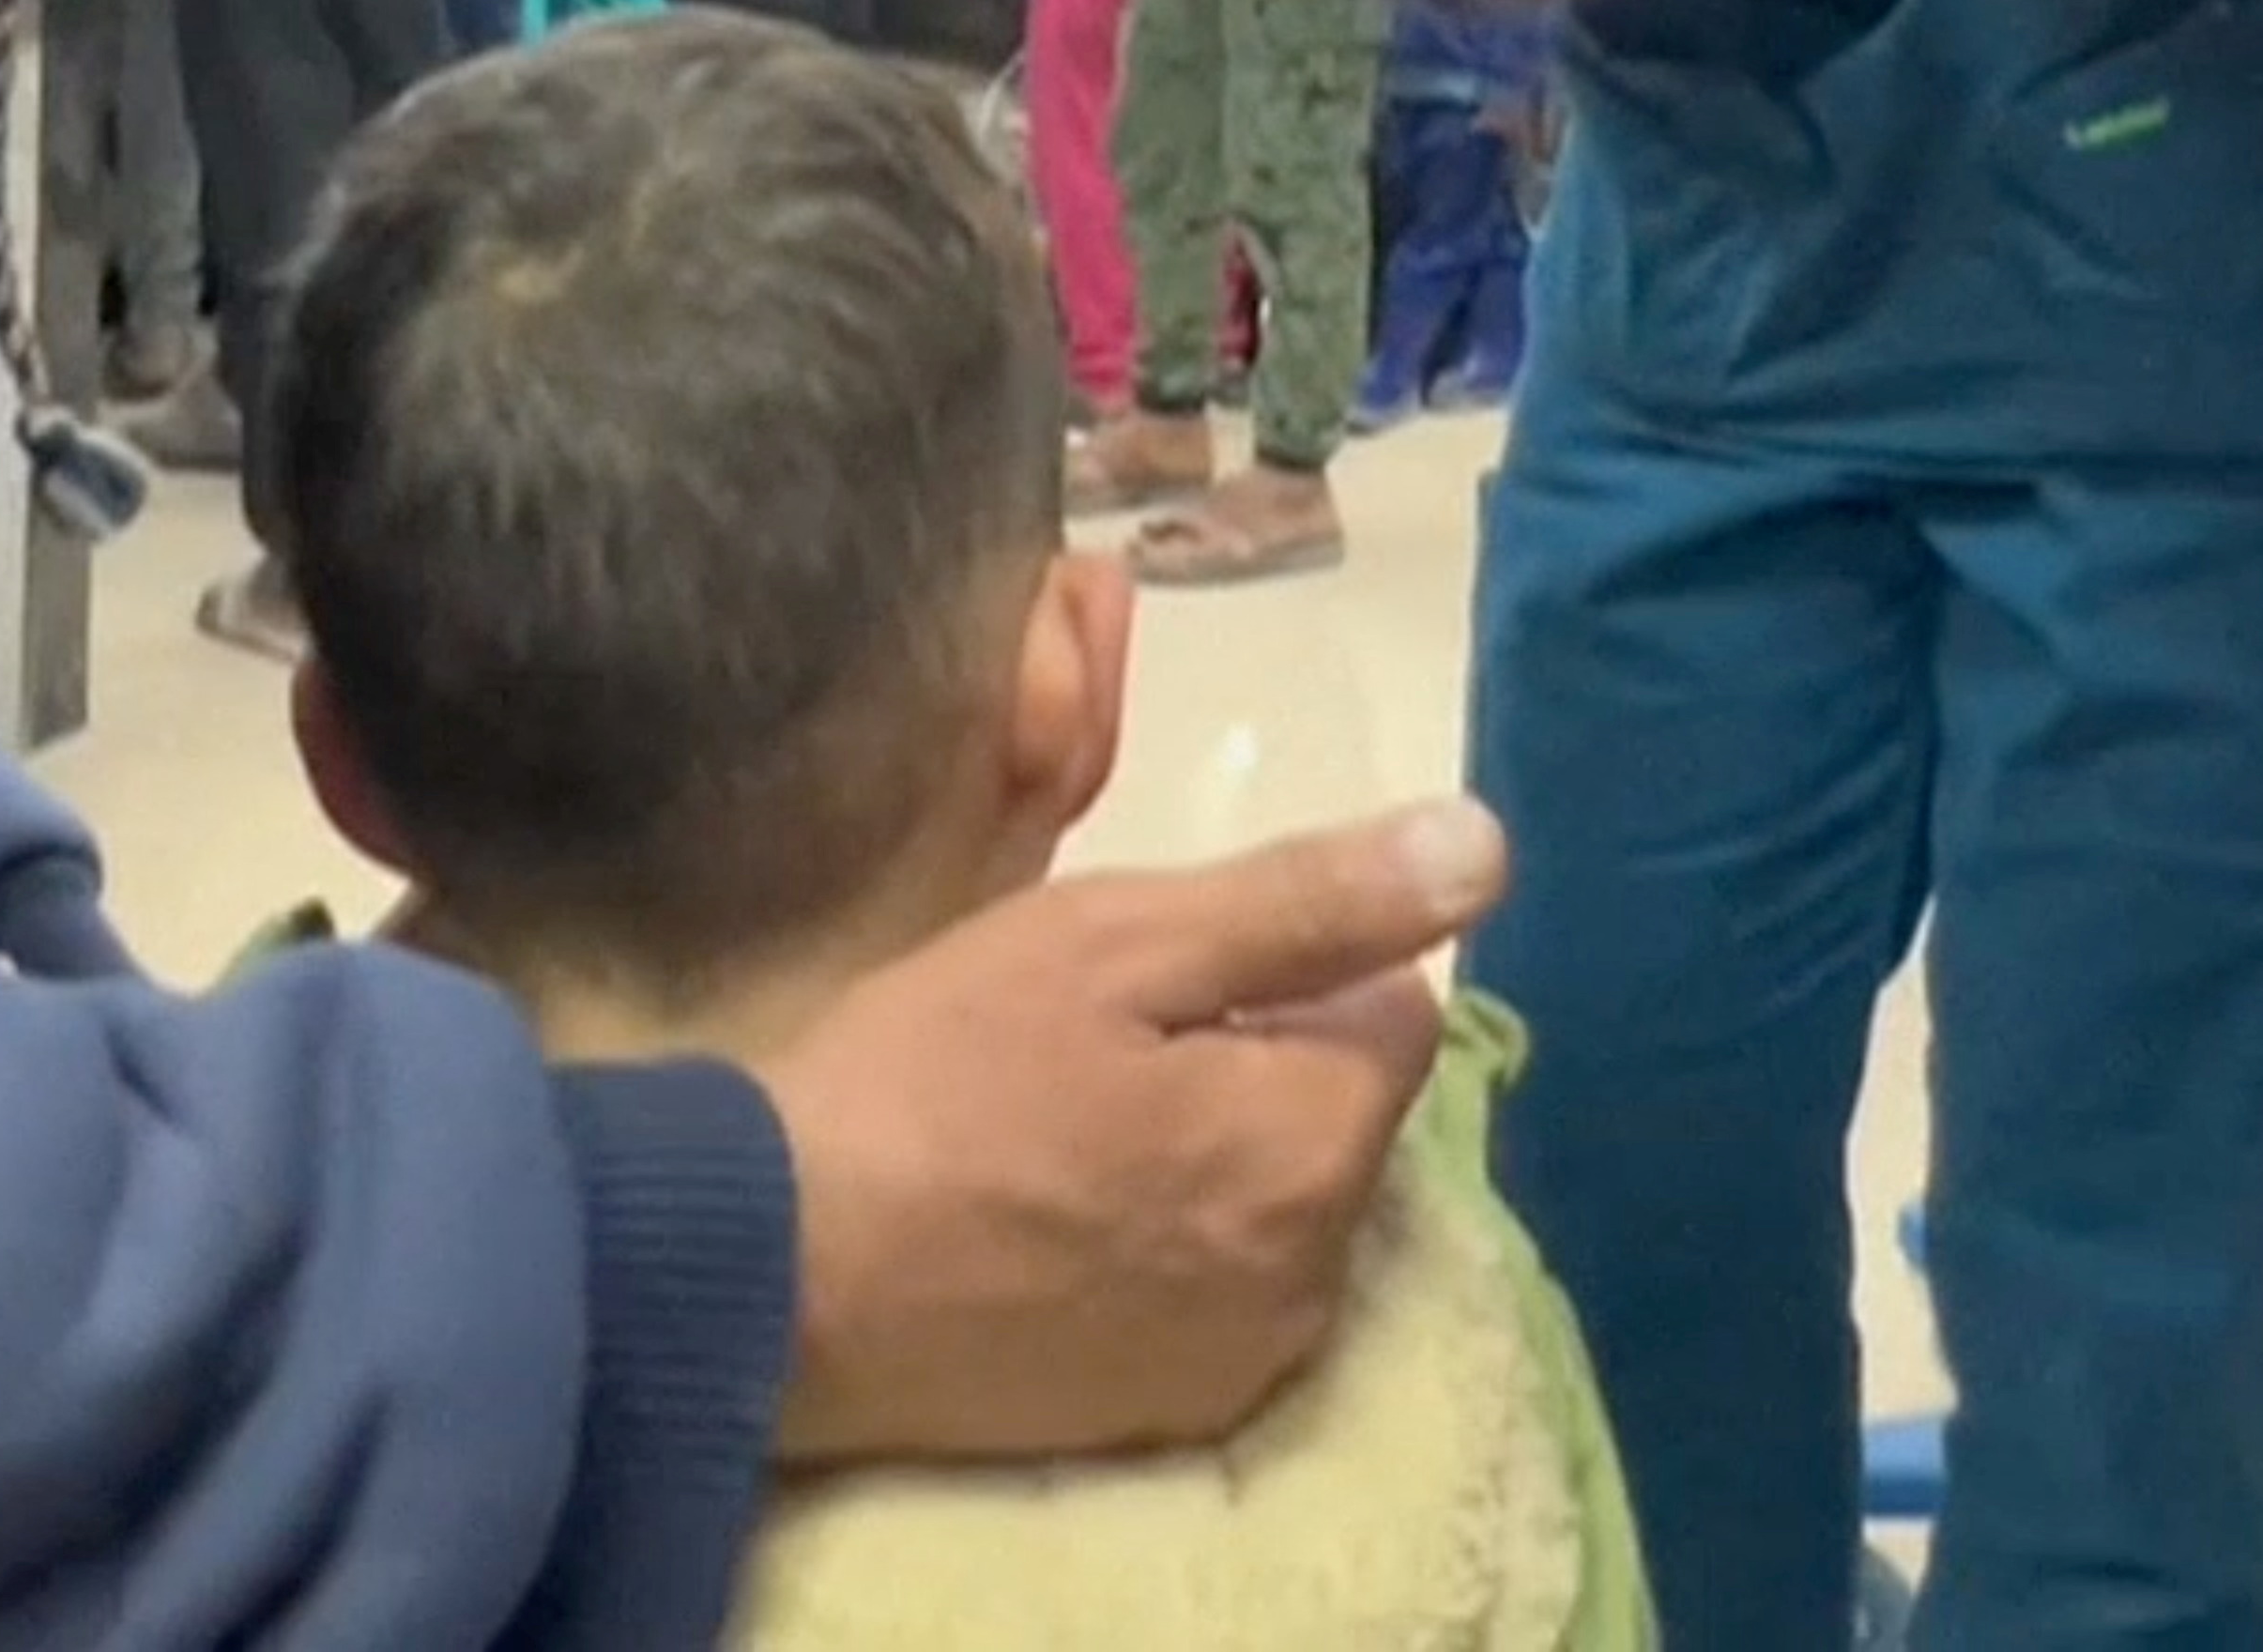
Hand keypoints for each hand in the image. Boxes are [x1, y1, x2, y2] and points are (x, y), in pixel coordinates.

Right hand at [764, 802, 1510, 1469]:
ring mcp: (1244, 1360)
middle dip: (1255, 1065)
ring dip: (1216, 1159)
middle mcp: (1316, 1274)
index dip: (1282, 968)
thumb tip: (1484, 848)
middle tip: (1094, 1051)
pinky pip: (1225, 1292)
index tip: (1154, 980)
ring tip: (1069, 1136)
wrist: (778, 1274)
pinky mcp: (1171, 1414)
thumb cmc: (935, 1077)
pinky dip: (1172, 1248)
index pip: (1396, 1009)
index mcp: (1315, 1143)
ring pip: (1285, 1204)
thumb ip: (1310, 903)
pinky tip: (1061, 1224)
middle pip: (1341, 1115)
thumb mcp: (1113, 942)